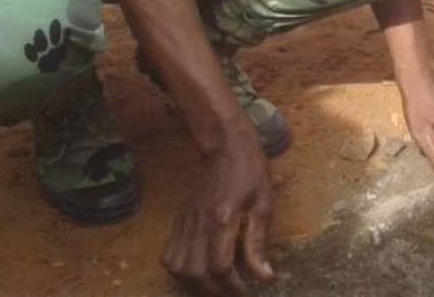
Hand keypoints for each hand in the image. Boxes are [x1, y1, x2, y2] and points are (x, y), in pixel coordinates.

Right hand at [161, 131, 274, 294]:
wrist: (228, 150)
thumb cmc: (251, 175)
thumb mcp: (263, 206)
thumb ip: (258, 244)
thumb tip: (265, 276)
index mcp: (222, 219)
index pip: (220, 266)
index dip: (232, 286)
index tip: (245, 292)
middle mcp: (199, 223)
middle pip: (195, 272)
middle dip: (214, 291)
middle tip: (232, 292)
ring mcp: (185, 222)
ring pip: (178, 268)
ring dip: (195, 285)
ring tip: (215, 286)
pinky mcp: (179, 221)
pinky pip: (168, 256)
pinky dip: (180, 271)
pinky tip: (197, 273)